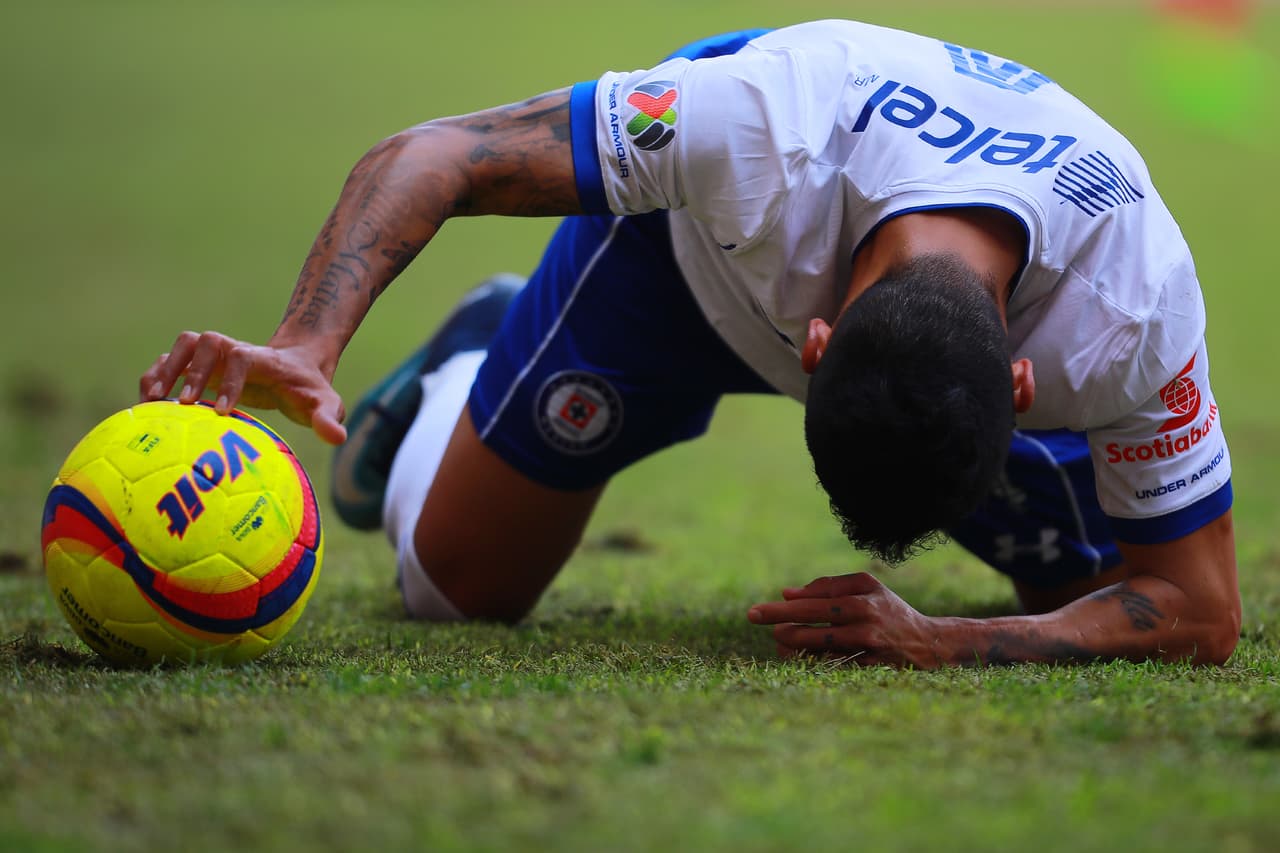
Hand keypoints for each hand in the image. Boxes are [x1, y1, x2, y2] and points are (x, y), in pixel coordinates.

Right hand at [139, 330, 347, 444]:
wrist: (297, 367)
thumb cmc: (310, 389)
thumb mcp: (326, 403)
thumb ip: (329, 418)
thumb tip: (336, 437)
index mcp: (263, 359)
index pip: (241, 357)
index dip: (228, 380)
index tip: (221, 411)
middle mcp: (235, 351)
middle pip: (205, 342)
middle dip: (190, 369)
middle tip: (180, 405)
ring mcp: (216, 358)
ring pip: (183, 347)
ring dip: (164, 370)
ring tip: (150, 404)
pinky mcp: (201, 368)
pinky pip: (170, 364)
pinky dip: (153, 379)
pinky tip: (144, 409)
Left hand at [748, 572, 941, 667]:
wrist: (929, 643)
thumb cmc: (889, 610)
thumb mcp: (866, 588)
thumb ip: (827, 585)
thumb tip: (787, 593)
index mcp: (862, 599)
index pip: (813, 603)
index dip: (782, 608)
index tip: (755, 611)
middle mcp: (865, 623)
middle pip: (814, 626)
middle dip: (782, 625)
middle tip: (759, 622)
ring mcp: (868, 649)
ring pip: (820, 650)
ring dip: (793, 647)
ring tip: (779, 641)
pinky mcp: (870, 670)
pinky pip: (833, 669)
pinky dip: (812, 663)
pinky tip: (797, 658)